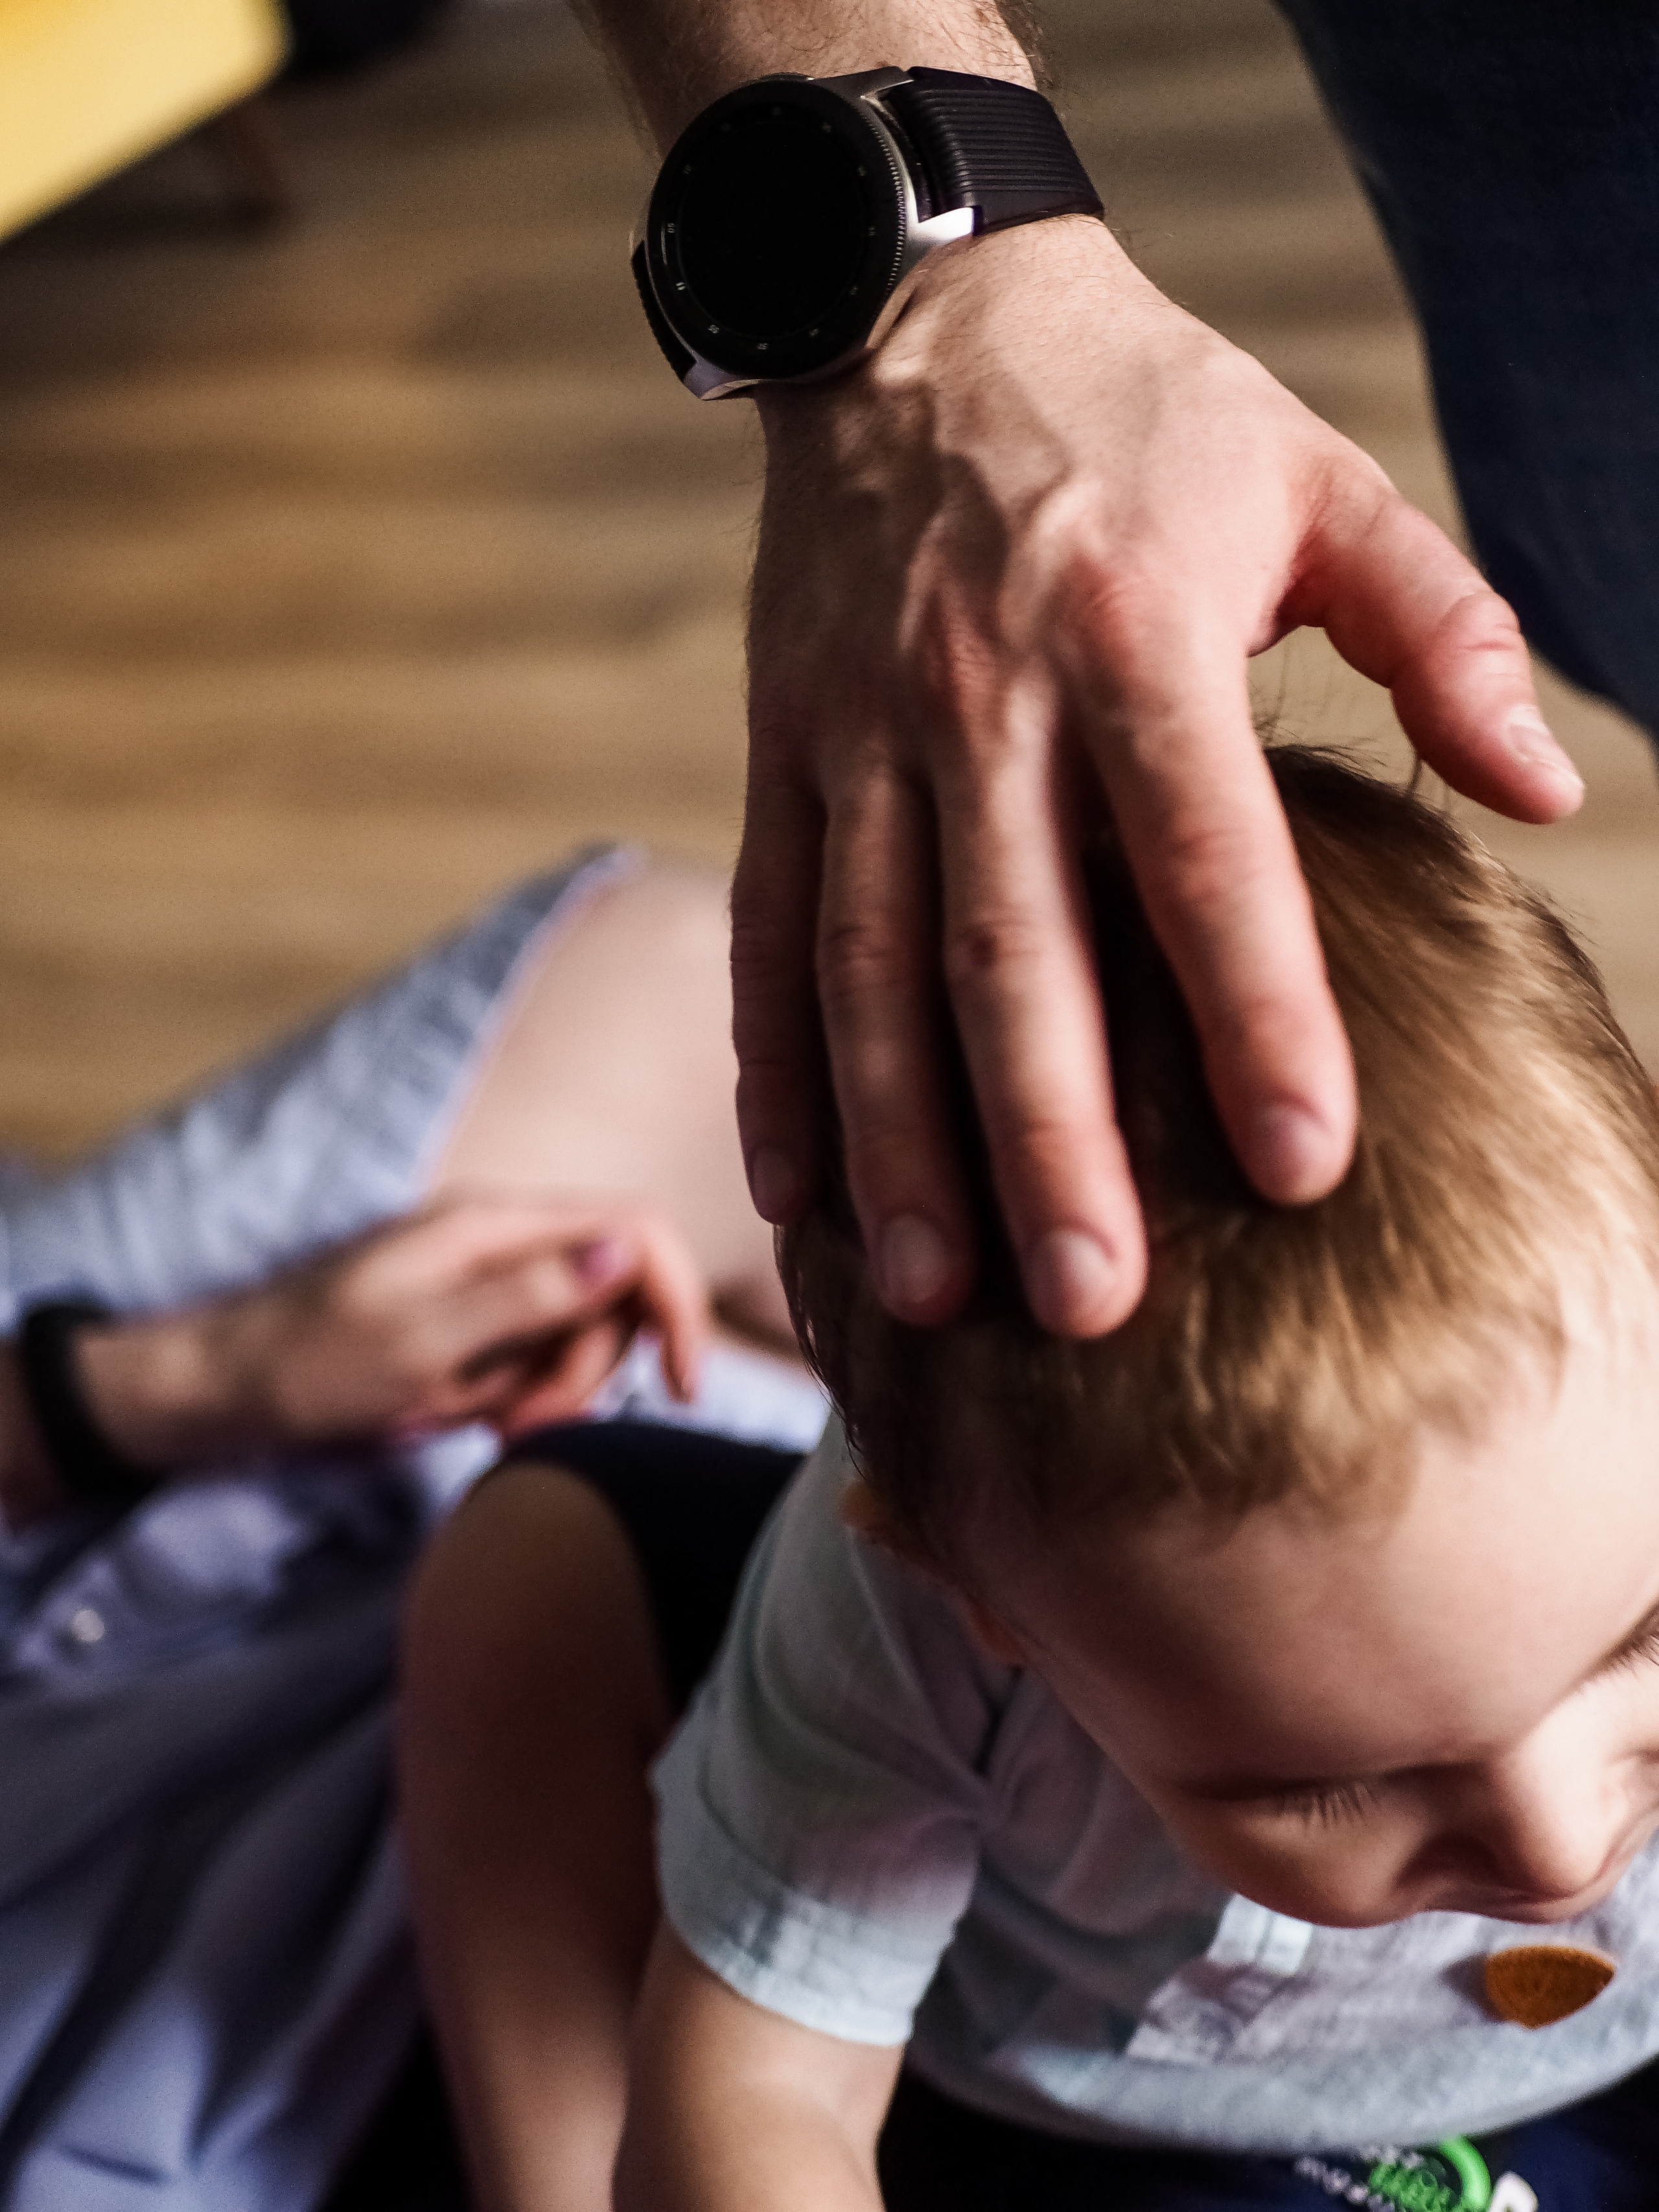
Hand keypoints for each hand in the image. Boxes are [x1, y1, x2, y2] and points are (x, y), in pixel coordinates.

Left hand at [75, 1193, 708, 1468]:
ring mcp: (487, 1283)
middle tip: (520, 1426)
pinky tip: (458, 1414)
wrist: (219, 1391)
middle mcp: (502, 1243)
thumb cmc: (304, 1365)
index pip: (638, 1232)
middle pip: (615, 1296)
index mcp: (495, 1225)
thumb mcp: (421, 1341)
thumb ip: (530, 1295)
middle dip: (588, 1371)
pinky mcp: (472, 1325)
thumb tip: (630, 1247)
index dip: (679, 1304)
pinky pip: (532, 1360)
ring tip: (475, 1423)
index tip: (683, 1390)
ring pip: (579, 1336)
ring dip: (548, 1392)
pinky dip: (514, 1398)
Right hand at [732, 216, 1583, 1337]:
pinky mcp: (779, 752)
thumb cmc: (1143, 413)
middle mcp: (981, 699)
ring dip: (899, 1138)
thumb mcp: (1318, 475)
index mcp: (1134, 632)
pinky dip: (774, 1068)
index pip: (1202, 854)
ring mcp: (859, 734)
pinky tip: (799, 1193)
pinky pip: (766, 929)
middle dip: (1048, 1137)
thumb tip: (1545, 791)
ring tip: (938, 1292)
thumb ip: (1442, 626)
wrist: (914, 317)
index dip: (1255, 1012)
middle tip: (1097, 1303)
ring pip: (868, 965)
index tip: (1304, 1166)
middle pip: (1013, 950)